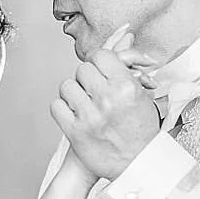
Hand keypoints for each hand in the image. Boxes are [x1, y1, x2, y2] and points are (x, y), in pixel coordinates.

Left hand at [50, 26, 160, 178]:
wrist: (137, 165)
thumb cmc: (141, 129)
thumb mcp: (143, 94)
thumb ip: (129, 65)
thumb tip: (125, 34)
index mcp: (126, 87)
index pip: (101, 55)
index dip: (100, 62)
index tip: (102, 71)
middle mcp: (107, 100)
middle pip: (82, 69)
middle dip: (88, 77)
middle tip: (95, 89)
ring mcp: (89, 117)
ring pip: (67, 86)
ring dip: (74, 92)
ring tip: (85, 102)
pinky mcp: (74, 132)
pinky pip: (56, 106)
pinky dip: (63, 108)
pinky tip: (74, 114)